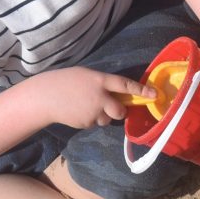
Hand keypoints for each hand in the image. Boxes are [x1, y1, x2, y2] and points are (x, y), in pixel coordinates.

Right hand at [38, 67, 155, 128]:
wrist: (45, 97)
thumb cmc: (65, 81)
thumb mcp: (85, 75)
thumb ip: (101, 83)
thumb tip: (116, 93)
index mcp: (99, 80)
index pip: (125, 85)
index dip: (141, 90)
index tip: (155, 95)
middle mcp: (99, 97)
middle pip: (120, 110)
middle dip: (119, 110)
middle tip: (112, 106)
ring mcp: (93, 112)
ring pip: (107, 118)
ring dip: (102, 114)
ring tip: (85, 106)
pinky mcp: (86, 123)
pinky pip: (95, 123)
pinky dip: (90, 119)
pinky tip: (78, 111)